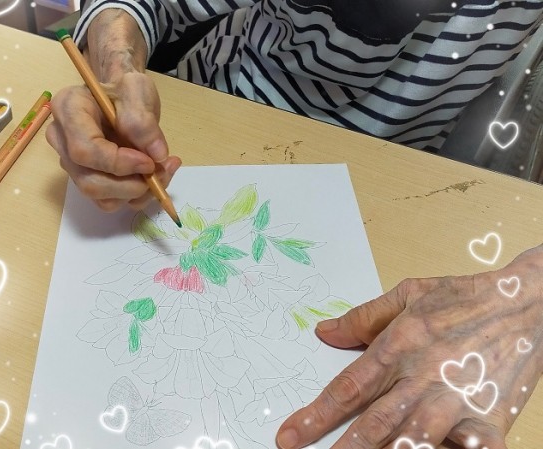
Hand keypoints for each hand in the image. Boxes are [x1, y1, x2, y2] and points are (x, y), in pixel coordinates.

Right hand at [46, 71, 180, 211]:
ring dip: (138, 193)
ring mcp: (74, 164)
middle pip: (89, 181)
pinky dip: (138, 196)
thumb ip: (143, 121)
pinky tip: (157, 177)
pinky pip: (111, 201)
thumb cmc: (123, 89)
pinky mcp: (90, 179)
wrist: (120, 97)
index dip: (119, 163)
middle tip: (159, 171)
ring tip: (163, 171)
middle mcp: (63, 141)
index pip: (85, 150)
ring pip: (101, 197)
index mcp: (68, 109)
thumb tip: (157, 155)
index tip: (149, 161)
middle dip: (130, 186)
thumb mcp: (136, 90)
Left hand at [276, 245, 542, 448]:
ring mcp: (459, 400)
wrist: (524, 302)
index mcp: (401, 345)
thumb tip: (323, 332)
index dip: (316, 414)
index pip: (349, 387)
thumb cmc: (462, 297)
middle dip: (341, 448)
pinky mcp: (491, 418)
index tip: (289, 435)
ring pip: (414, 441)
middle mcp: (426, 376)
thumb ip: (363, 317)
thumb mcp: (408, 294)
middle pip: (376, 423)